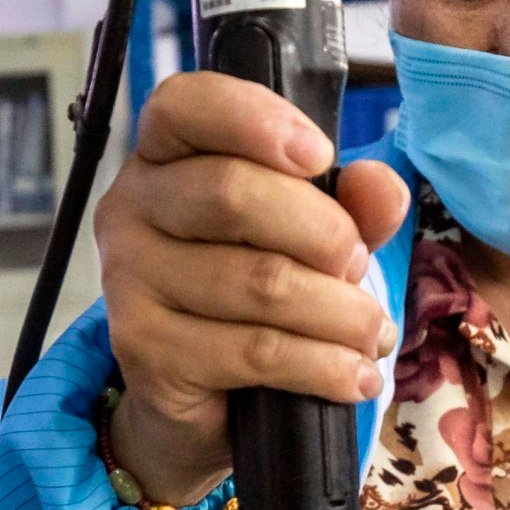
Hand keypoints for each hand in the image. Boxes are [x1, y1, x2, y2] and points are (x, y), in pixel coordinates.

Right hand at [91, 71, 409, 505]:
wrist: (198, 404)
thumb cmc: (252, 298)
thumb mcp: (311, 238)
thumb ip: (349, 205)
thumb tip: (380, 186)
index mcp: (164, 157)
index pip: (184, 105)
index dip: (255, 119)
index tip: (320, 155)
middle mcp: (131, 208)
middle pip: (234, 194)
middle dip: (324, 233)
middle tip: (356, 266)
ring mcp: (129, 281)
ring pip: (259, 282)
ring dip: (340, 313)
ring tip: (370, 332)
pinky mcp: (146, 351)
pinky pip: (256, 350)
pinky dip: (323, 365)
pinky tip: (352, 375)